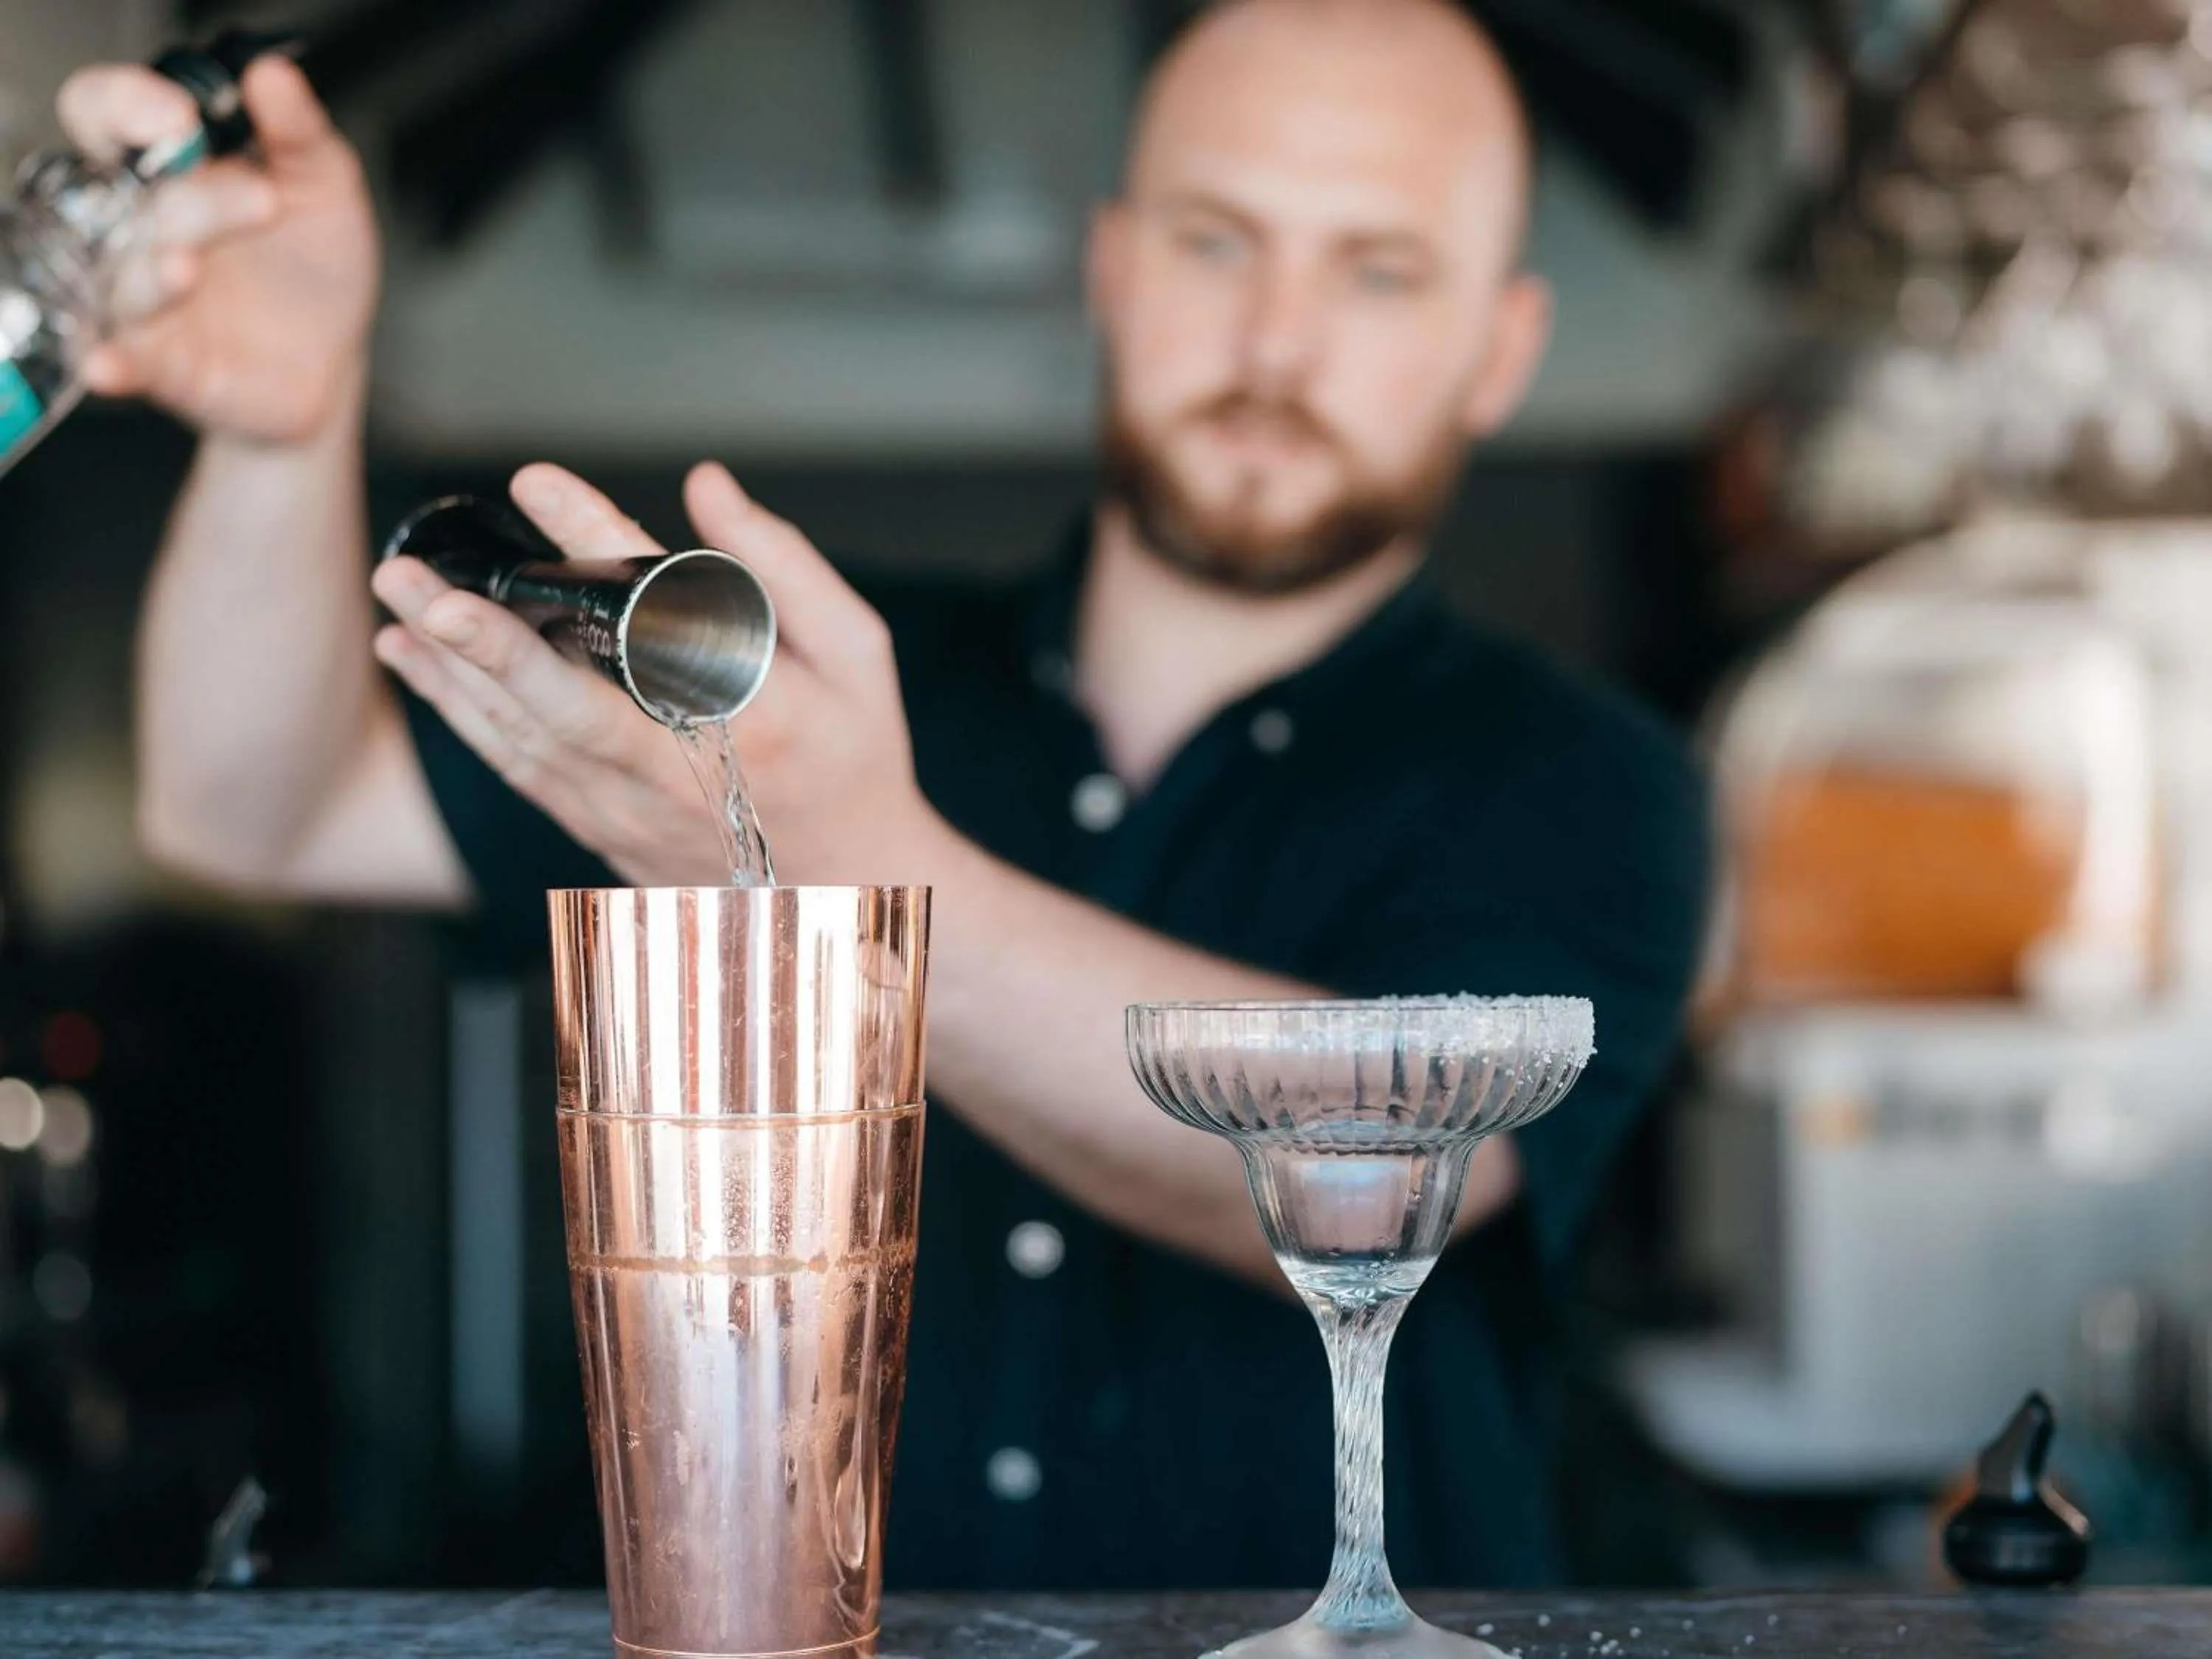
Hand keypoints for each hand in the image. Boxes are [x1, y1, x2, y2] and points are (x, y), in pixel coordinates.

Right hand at [56, 56, 378, 441]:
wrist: (333, 356)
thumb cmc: (314, 263)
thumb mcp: (325, 186)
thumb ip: (299, 131)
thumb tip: (274, 76)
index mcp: (170, 167)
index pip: (105, 114)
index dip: (125, 106)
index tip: (177, 118)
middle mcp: (142, 225)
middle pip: (126, 198)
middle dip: (190, 201)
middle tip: (260, 205)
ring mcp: (143, 293)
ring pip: (121, 277)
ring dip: (150, 273)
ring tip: (188, 268)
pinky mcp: (157, 363)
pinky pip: (120, 360)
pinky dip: (112, 361)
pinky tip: (111, 362)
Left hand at [369, 462, 951, 887]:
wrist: (847, 885)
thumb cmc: (854, 760)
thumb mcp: (858, 656)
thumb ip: (786, 568)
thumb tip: (707, 487)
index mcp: (751, 721)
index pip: (658, 619)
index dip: (594, 544)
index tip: (539, 482)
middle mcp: (679, 774)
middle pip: (563, 705)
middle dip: (482, 641)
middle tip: (421, 581)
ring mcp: (629, 812)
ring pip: (520, 739)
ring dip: (448, 668)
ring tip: (397, 594)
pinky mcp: (596, 827)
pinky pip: (514, 767)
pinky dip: (457, 712)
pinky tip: (414, 658)